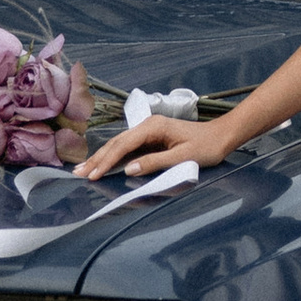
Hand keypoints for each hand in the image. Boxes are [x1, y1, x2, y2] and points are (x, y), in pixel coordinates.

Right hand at [76, 111, 239, 181]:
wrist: (222, 135)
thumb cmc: (206, 146)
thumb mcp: (182, 157)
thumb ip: (155, 162)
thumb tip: (129, 169)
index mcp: (153, 127)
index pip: (123, 145)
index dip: (107, 161)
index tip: (93, 174)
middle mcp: (148, 125)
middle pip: (117, 143)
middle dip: (97, 159)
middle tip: (79, 173)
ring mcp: (149, 130)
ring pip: (120, 144)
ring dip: (102, 157)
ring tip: (84, 169)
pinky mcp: (152, 137)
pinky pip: (128, 147)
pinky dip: (114, 156)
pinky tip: (104, 162)